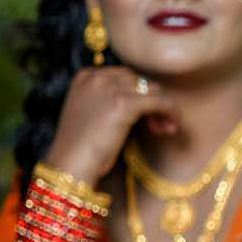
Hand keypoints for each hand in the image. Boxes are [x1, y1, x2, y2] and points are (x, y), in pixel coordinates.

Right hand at [41, 65, 179, 181]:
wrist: (70, 165)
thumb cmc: (82, 149)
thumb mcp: (93, 115)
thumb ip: (111, 101)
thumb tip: (146, 101)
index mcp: (85, 76)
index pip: (126, 77)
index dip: (141, 96)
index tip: (147, 117)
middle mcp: (96, 77)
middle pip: (141, 81)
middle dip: (153, 102)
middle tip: (158, 126)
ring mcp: (109, 88)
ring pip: (154, 90)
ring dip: (164, 108)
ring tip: (164, 129)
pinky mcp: (123, 103)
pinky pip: (160, 100)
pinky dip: (171, 111)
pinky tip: (171, 126)